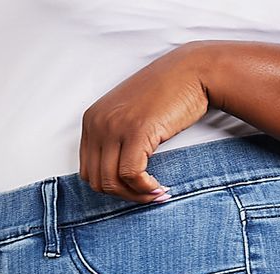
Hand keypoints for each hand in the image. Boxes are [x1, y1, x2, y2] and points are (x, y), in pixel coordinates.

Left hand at [79, 42, 211, 201]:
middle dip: (123, 195)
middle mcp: (97, 121)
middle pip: (97, 181)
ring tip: (156, 193)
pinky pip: (132, 175)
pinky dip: (145, 189)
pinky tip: (160, 188)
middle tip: (146, 195)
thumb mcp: (129, 115)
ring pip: (112, 182)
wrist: (192, 71)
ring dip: (136, 196)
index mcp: (91, 119)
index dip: (112, 188)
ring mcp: (115, 126)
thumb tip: (114, 179)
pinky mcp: (136, 131)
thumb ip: (115, 140)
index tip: (134, 190)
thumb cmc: (166, 95)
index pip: (88, 171)